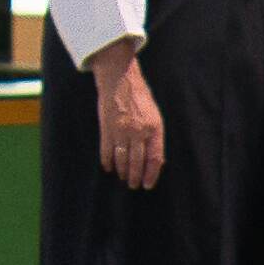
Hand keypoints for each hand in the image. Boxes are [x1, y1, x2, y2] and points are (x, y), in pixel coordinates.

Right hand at [90, 36, 164, 191]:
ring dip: (123, 171)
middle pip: (137, 162)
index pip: (154, 158)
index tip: (148, 185)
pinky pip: (106, 150)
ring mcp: (121, 131)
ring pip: (121, 159)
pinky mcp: (106, 128)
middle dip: (135, 176)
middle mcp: (138, 131)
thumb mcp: (155, 116)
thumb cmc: (140, 98)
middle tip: (134, 185)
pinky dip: (107, 161)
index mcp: (154, 128)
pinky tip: (108, 168)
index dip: (151, 174)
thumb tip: (157, 161)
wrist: (120, 80)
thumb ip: (155, 137)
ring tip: (123, 178)